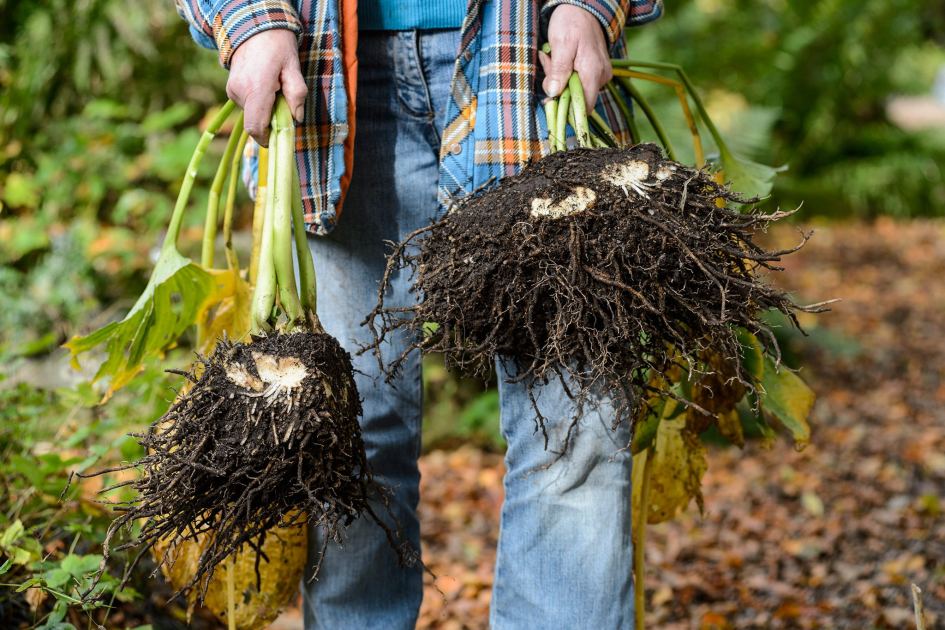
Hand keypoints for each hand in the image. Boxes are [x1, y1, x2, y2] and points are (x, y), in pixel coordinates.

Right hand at [226, 29, 306, 145]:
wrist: (253, 26)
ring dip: (266, 110)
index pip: (256, 128)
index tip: (280, 138)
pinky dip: (259, 103)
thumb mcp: (294, 67)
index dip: (267, 139)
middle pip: (256, 122)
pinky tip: (266, 87)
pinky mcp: (231, 89)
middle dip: (272, 121)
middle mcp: (239, 92)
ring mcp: (232, 91)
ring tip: (275, 89)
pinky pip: (247, 105)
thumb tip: (297, 119)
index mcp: (256, 89)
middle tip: (284, 103)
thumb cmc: (277, 46)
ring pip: (252, 114)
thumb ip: (297, 95)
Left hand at [539, 5, 612, 106]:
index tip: (550, 96)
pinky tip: (560, 58)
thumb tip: (554, 93)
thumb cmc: (571, 22)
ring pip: (575, 88)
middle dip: (558, 86)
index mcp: (593, 72)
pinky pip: (578, 80)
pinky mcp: (596, 71)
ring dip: (559, 77)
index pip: (584, 106)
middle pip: (576, 97)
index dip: (566, 107)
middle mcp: (601, 76)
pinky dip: (565, 72)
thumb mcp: (561, 44)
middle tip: (549, 62)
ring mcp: (600, 74)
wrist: (582, 7)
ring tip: (553, 56)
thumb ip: (558, 70)